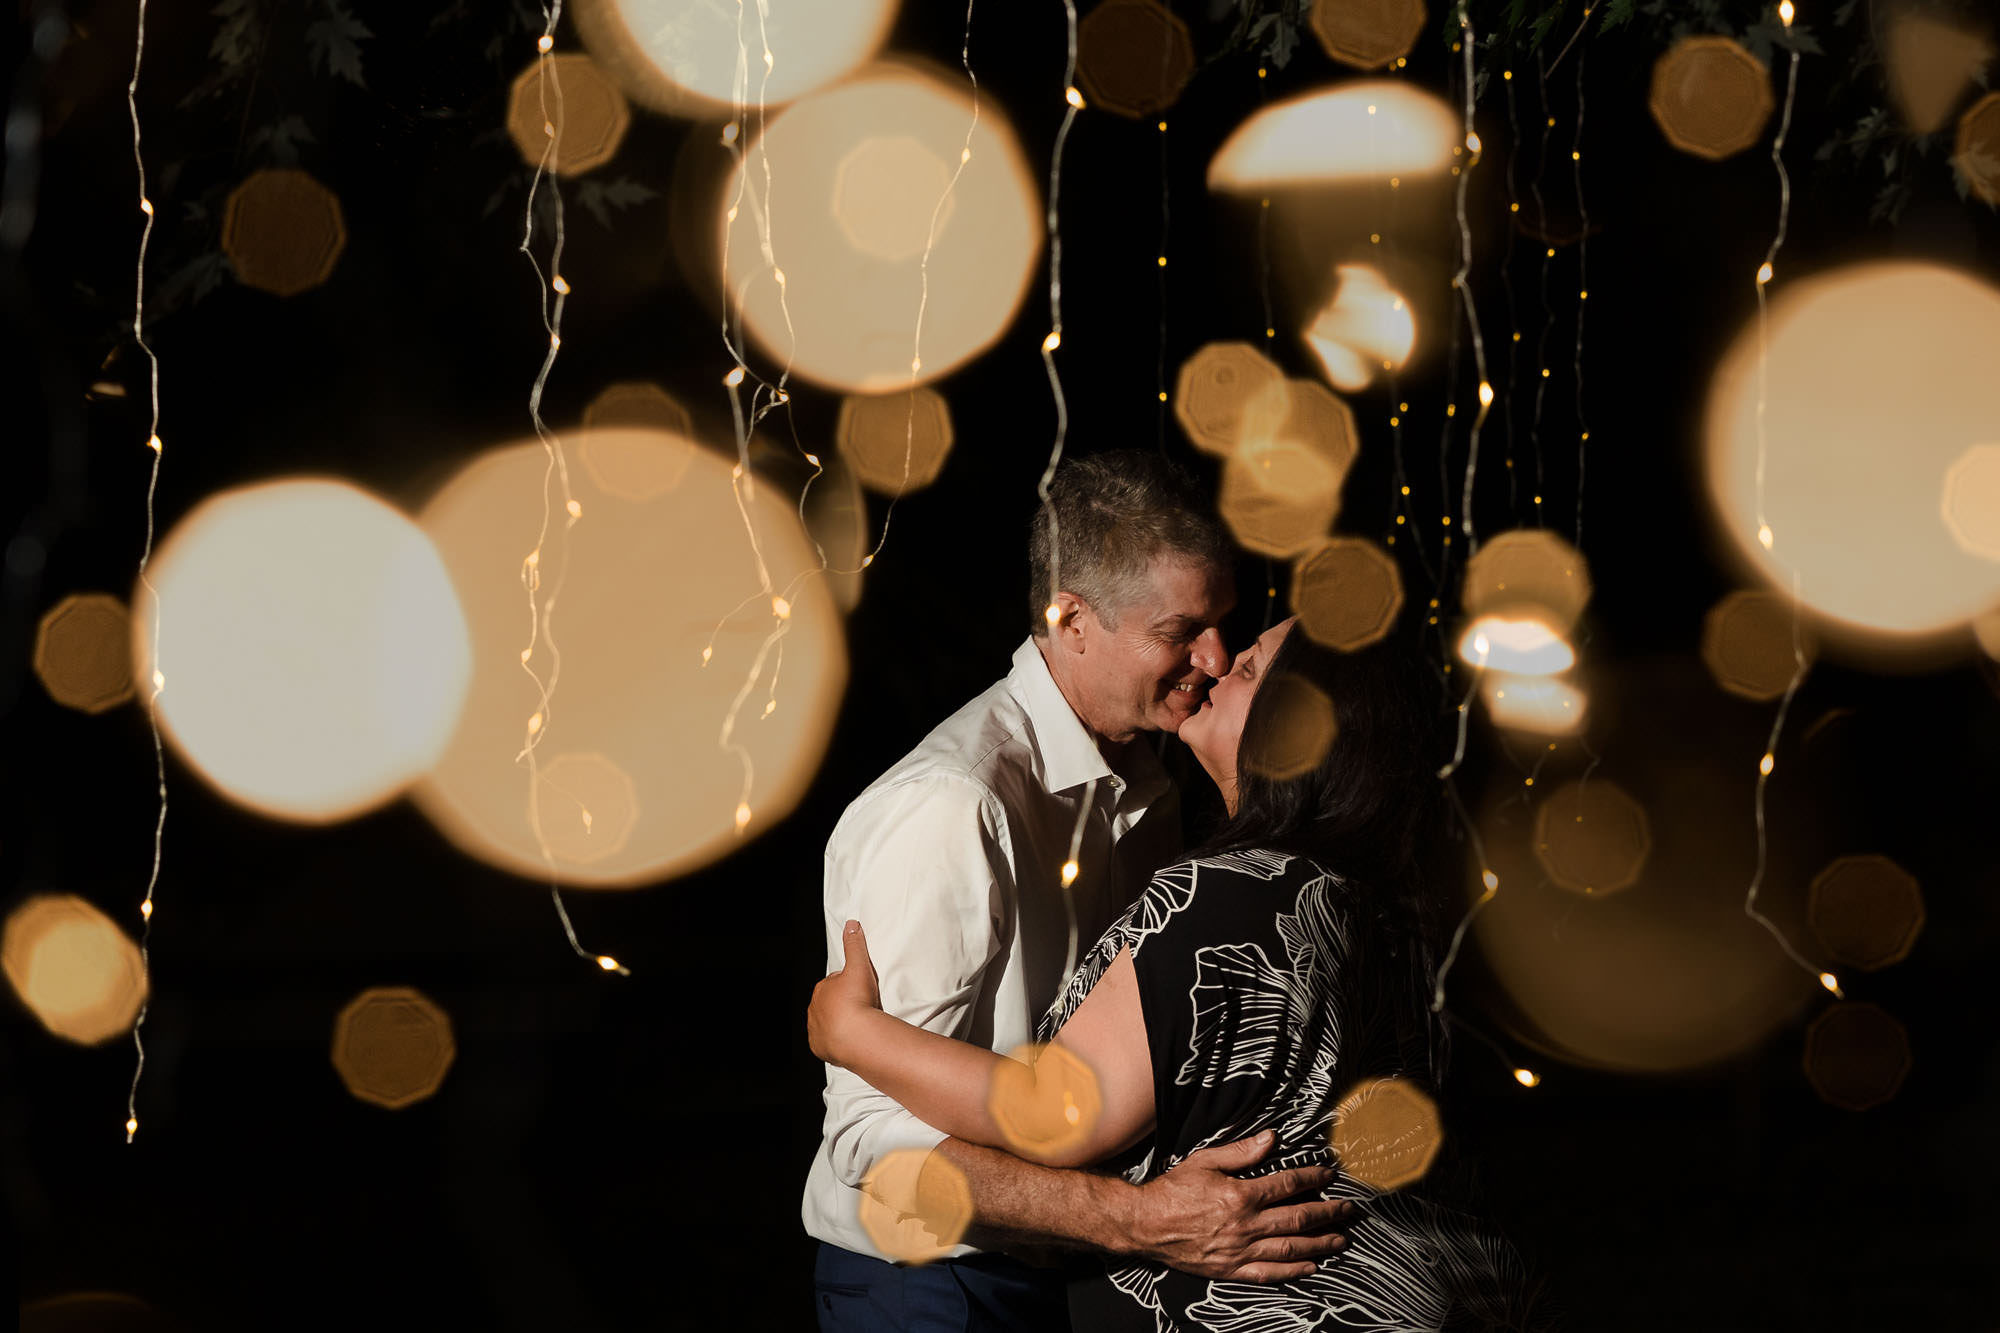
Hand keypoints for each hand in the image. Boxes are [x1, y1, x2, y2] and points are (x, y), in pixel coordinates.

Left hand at [807, 919, 881, 1066]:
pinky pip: (826, 1043)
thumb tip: (851, 924)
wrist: (856, 1036)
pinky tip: (849, 1041)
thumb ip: (855, 945)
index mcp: (822, 989)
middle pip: (830, 1004)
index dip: (848, 986)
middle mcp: (814, 1009)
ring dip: (839, 1024)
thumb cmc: (857, 1000)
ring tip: (857, 1026)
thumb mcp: (858, 966)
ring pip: (827, 1023)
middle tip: (862, 1008)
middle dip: (842, 1005)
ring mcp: (816, 1030)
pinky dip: (835, 1042)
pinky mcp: (819, 1048)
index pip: (834, 983)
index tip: (860, 990)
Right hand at [1120, 1130, 1351, 1281]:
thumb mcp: (1205, 1161)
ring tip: (1341, 1240)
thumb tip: (1271, 1138)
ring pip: (1290, 1248)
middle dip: (1329, 1213)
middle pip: (1298, 1218)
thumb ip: (1241, 1152)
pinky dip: (1293, 1272)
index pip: (1288, 1184)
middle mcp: (1246, 1225)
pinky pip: (1269, 1274)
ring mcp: (1240, 1251)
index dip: (1313, 1178)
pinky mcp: (1231, 1270)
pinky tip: (1310, 1267)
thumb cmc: (1173, 1190)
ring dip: (1320, 1244)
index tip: (1330, 1175)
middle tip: (1349, 1210)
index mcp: (1241, 1195)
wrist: (1145, 1224)